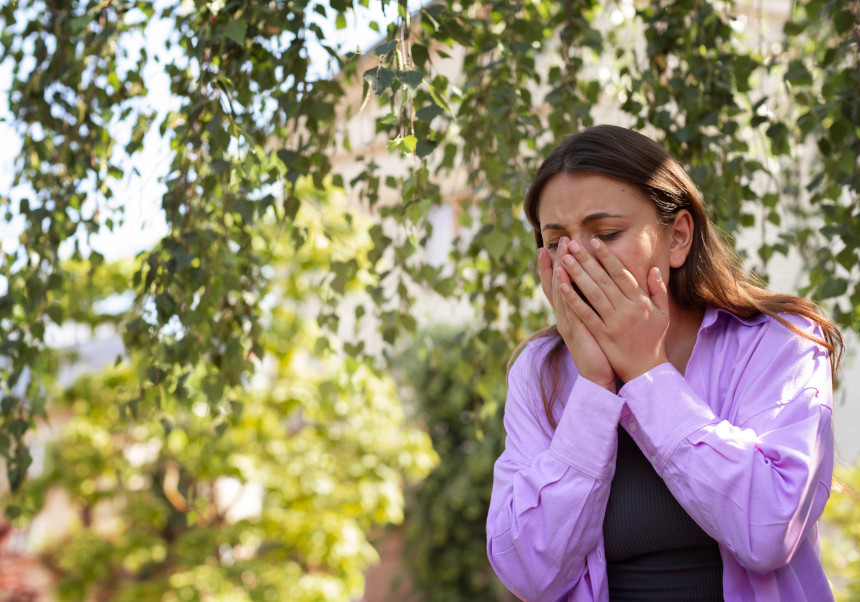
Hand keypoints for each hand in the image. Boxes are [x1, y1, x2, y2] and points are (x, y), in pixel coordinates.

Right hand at [538, 238, 616, 391]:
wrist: (599, 377)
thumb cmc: (601, 351)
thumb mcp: (596, 324)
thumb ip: (595, 306)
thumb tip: (599, 287)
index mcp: (571, 314)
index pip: (561, 285)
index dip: (555, 267)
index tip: (553, 247)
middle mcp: (565, 316)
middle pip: (557, 285)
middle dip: (558, 262)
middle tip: (560, 241)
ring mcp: (568, 323)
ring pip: (561, 293)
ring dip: (560, 271)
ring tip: (560, 252)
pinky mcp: (575, 331)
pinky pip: (568, 308)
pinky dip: (564, 292)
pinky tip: (562, 278)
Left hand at [557, 238, 669, 382]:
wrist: (647, 370)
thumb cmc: (654, 340)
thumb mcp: (662, 313)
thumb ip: (658, 290)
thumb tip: (653, 269)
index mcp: (640, 301)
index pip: (621, 273)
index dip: (606, 256)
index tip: (594, 242)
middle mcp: (626, 309)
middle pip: (604, 279)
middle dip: (587, 260)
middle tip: (573, 244)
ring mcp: (614, 322)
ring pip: (593, 293)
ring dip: (577, 274)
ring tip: (564, 259)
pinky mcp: (602, 335)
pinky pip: (585, 314)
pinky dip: (573, 299)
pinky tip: (562, 286)